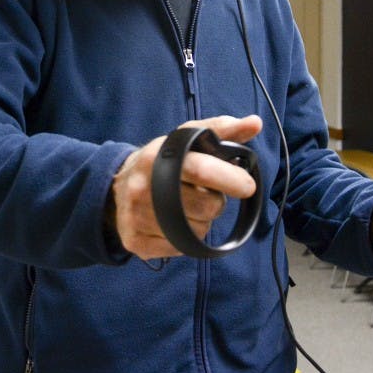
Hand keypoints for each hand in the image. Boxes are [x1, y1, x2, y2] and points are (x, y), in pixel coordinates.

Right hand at [111, 115, 261, 259]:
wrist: (117, 186)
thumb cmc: (162, 161)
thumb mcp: (187, 139)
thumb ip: (222, 130)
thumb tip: (255, 123)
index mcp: (158, 156)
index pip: (202, 169)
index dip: (230, 178)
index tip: (247, 186)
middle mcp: (143, 186)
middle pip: (207, 206)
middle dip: (215, 201)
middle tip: (205, 193)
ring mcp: (136, 216)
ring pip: (197, 232)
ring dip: (201, 221)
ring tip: (186, 206)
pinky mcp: (135, 241)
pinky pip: (180, 249)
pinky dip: (185, 239)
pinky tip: (174, 223)